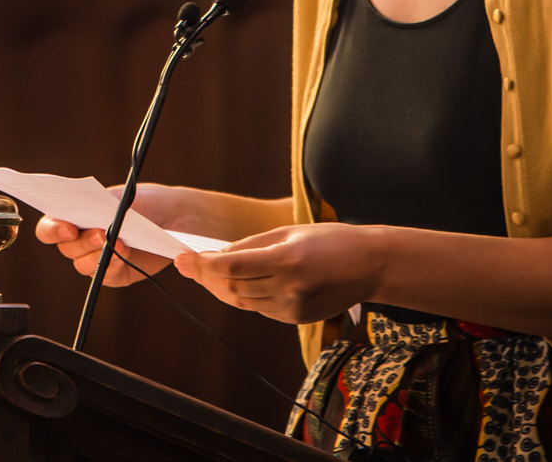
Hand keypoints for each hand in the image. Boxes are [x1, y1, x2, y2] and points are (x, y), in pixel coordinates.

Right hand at [33, 214, 170, 285]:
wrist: (171, 217)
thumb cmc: (142, 202)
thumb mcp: (122, 198)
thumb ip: (102, 207)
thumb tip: (92, 218)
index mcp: (73, 216)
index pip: (49, 227)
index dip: (53, 229)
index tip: (68, 228)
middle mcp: (80, 239)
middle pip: (66, 248)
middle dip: (83, 242)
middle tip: (101, 234)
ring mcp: (96, 258)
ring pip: (82, 265)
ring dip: (97, 255)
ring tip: (118, 243)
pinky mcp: (114, 274)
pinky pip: (104, 276)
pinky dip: (111, 267)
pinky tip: (122, 257)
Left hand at [172, 223, 386, 323]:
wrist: (370, 265)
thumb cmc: (330, 240)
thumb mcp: (287, 232)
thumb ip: (249, 246)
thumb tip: (216, 256)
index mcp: (286, 261)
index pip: (230, 268)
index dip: (200, 265)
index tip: (180, 259)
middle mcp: (289, 289)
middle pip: (231, 288)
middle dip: (204, 277)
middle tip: (187, 265)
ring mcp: (293, 308)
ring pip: (242, 302)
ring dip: (219, 288)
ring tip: (205, 273)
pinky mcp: (297, 319)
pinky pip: (259, 308)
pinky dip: (243, 295)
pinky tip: (238, 282)